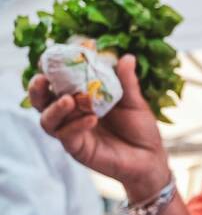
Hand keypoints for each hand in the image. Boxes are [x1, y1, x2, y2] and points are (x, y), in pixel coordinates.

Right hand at [29, 54, 169, 199]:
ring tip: (69, 100)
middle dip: (37, 90)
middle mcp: (71, 115)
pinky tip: (91, 119)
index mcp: (81, 99)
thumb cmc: (140, 128)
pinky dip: (76, 125)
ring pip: (48, 121)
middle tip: (43, 79)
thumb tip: (127, 57)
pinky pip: (67, 136)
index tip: (47, 60)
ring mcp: (72, 132)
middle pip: (41, 102)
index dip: (49, 72)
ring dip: (55, 109)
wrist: (150, 157)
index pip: (57, 84)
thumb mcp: (134, 102)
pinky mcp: (78, 149)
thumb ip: (127, 82)